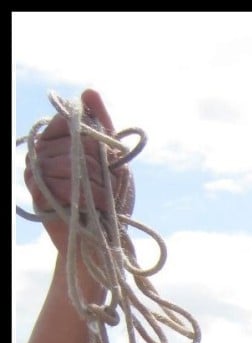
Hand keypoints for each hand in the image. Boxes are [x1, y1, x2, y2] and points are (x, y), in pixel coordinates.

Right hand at [23, 89, 133, 256]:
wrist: (104, 242)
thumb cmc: (110, 201)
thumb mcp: (114, 161)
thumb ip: (102, 126)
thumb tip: (89, 91)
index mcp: (58, 140)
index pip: (69, 120)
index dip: (93, 139)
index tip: (108, 157)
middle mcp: (41, 152)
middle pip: (73, 142)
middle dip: (101, 166)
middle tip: (110, 187)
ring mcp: (35, 173)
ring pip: (67, 163)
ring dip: (96, 185)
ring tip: (103, 201)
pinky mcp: (36, 195)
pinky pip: (60, 185)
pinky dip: (85, 198)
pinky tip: (93, 209)